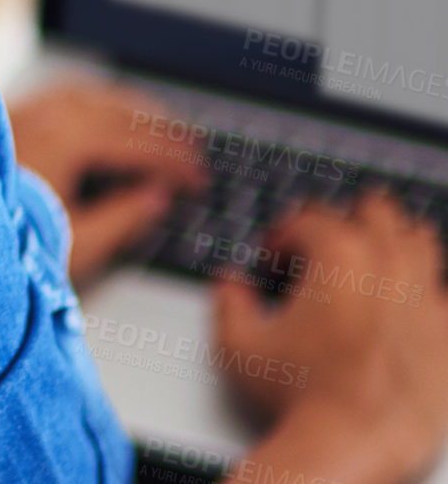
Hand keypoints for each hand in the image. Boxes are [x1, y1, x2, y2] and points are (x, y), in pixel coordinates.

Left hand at [6, 78, 205, 284]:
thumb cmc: (4, 236)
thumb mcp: (74, 243)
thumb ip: (122, 219)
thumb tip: (155, 197)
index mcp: (70, 141)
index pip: (139, 145)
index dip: (175, 163)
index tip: (200, 180)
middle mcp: (50, 113)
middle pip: (122, 113)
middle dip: (163, 133)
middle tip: (194, 153)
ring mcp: (29, 107)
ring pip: (96, 95)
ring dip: (135, 111)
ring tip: (164, 129)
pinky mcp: (14, 111)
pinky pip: (69, 92)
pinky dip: (101, 100)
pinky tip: (109, 111)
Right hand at [215, 189, 447, 483]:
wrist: (353, 443)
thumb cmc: (301, 394)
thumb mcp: (238, 343)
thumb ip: (228, 300)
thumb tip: (231, 284)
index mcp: (337, 253)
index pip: (306, 219)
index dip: (281, 237)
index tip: (272, 260)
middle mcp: (386, 264)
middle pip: (373, 210)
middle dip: (345, 221)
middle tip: (325, 247)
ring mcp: (424, 296)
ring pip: (418, 239)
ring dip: (392, 241)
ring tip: (372, 258)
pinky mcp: (447, 332)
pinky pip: (443, 291)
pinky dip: (423, 289)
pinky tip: (404, 303)